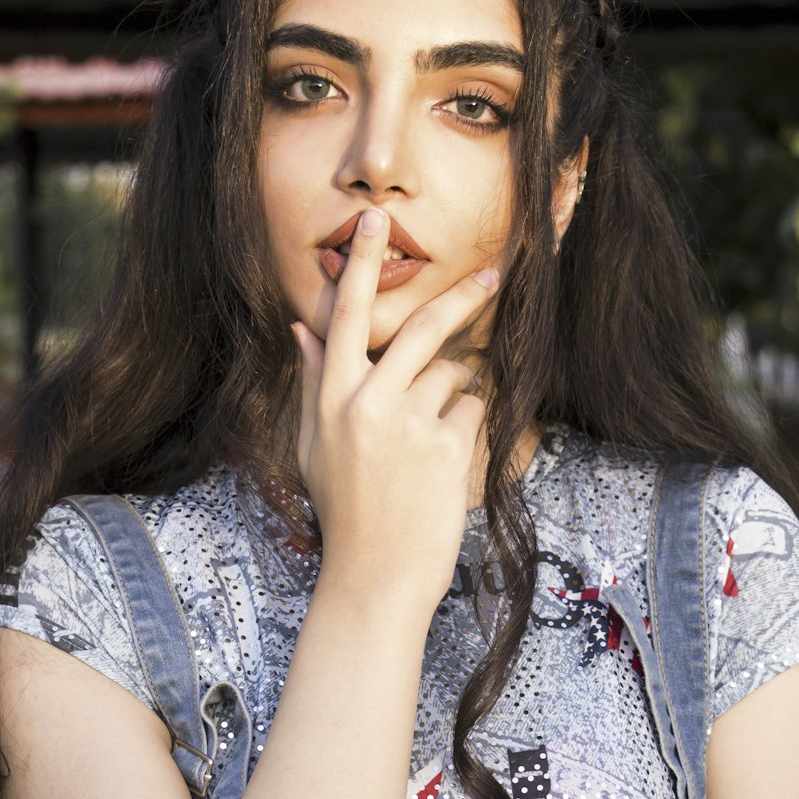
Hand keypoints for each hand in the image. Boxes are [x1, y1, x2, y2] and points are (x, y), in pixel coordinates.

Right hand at [291, 206, 496, 615]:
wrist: (375, 577)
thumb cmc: (346, 511)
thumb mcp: (315, 446)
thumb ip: (314, 382)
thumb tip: (301, 330)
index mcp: (330, 398)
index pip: (342, 317)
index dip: (359, 264)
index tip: (375, 220)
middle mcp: (366, 403)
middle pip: (420, 328)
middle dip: (463, 296)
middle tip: (497, 272)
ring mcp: (408, 425)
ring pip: (453, 374)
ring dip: (456, 393)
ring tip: (432, 443)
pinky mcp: (446, 448)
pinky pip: (472, 410)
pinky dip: (467, 427)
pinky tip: (445, 464)